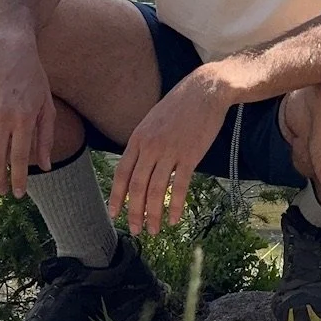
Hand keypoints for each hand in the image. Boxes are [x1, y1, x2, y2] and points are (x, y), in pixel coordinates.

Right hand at [0, 31, 55, 196]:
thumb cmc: (34, 78)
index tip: (19, 193)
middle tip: (5, 193)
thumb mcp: (47, 106)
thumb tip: (45, 167)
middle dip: (0, 182)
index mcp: (23, 118)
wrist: (9, 50)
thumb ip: (46, 138)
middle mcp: (1, 119)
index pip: (18, 159)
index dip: (18, 180)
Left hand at [108, 71, 230, 234]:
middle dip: (134, 212)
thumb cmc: (180, 104)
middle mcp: (150, 147)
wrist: (206, 90)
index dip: (117, 196)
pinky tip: (175, 219)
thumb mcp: (153, 120)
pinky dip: (176, 206)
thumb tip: (138, 164)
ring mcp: (170, 152)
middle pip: (137, 186)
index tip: (114, 213)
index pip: (122, 173)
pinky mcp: (190, 156)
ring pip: (156, 190)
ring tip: (153, 230)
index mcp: (138, 138)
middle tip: (135, 230)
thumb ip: (144, 142)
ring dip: (153, 214)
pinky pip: (180, 187)